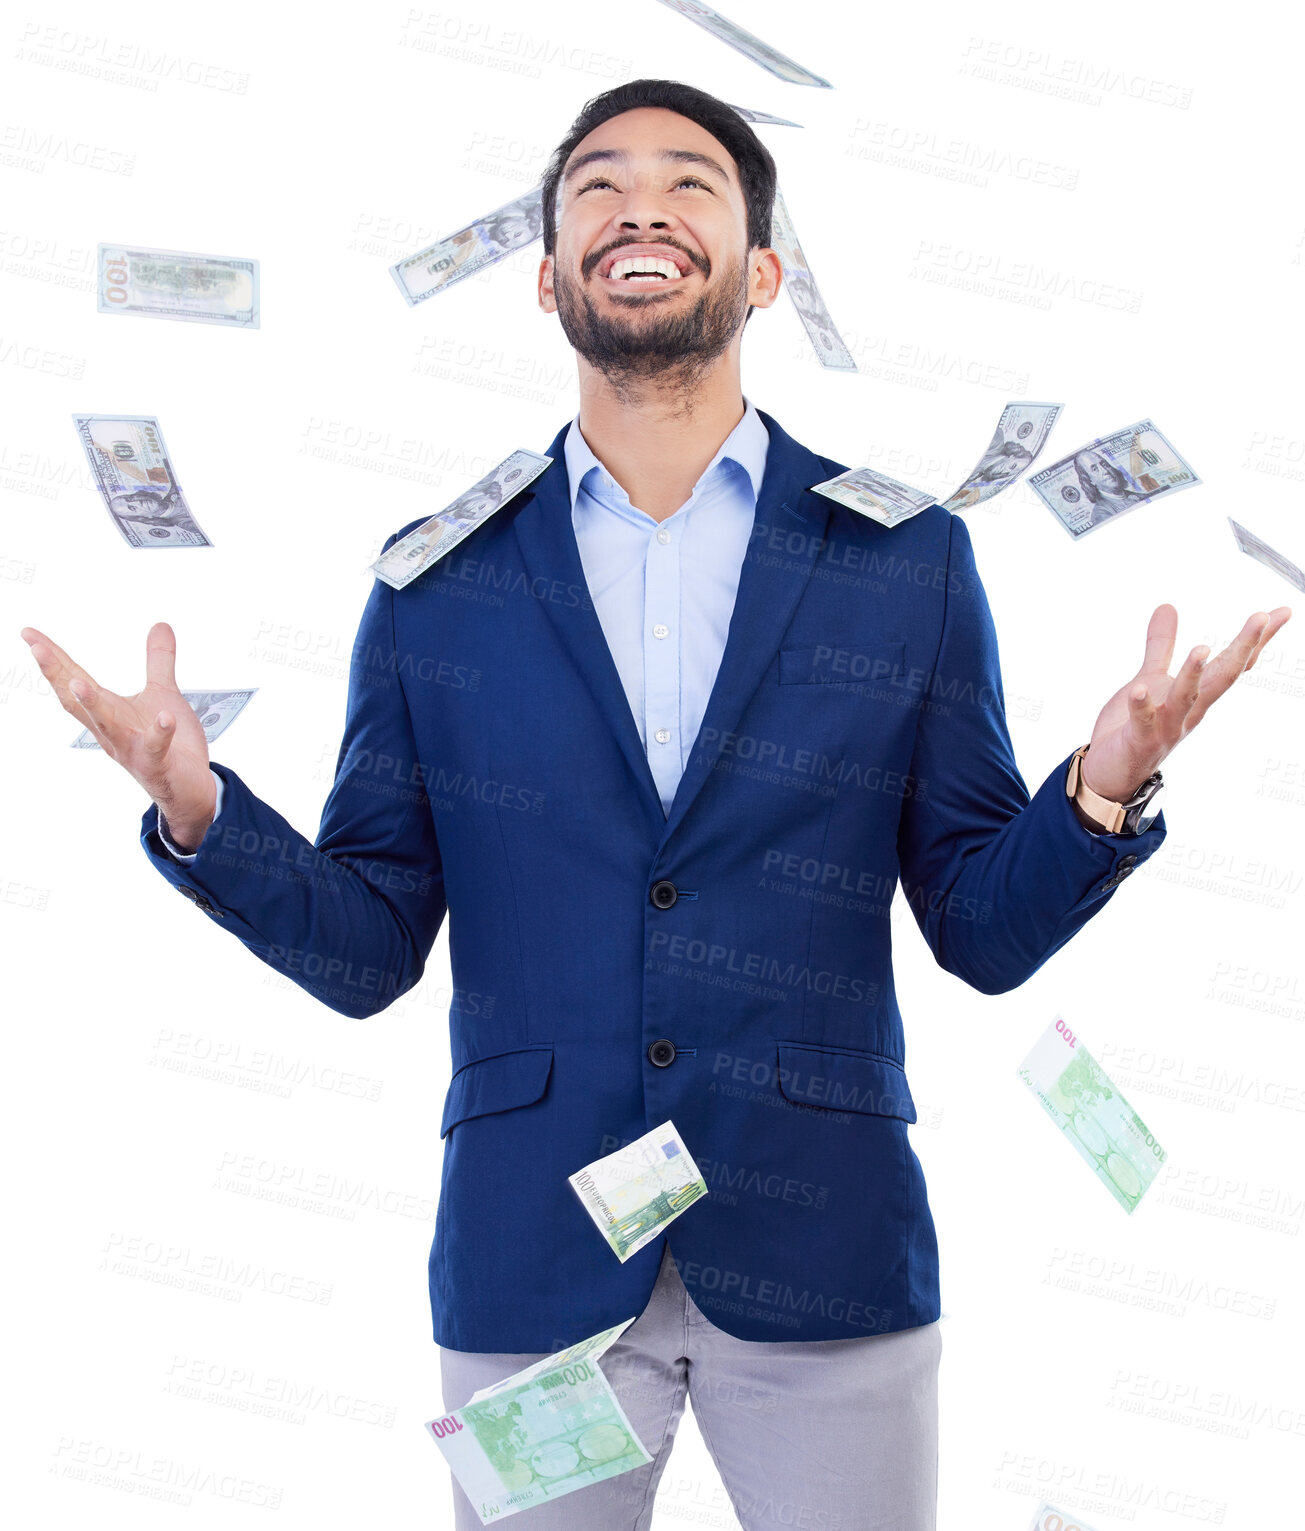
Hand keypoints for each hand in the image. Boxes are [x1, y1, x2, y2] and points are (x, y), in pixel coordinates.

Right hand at [19, 621, 216, 849]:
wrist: (189, 790)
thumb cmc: (172, 745)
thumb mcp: (163, 695)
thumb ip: (158, 661)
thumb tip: (160, 624)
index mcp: (108, 713)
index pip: (73, 681)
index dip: (53, 659)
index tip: (29, 634)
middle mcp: (111, 732)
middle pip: (77, 702)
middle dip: (57, 674)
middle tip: (36, 647)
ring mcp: (132, 750)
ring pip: (107, 727)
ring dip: (92, 706)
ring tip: (78, 683)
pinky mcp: (157, 765)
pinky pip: (155, 749)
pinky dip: (159, 734)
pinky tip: (165, 717)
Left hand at [1080, 602, 1291, 802]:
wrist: (1112, 774)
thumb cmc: (1134, 727)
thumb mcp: (1150, 678)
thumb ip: (1161, 646)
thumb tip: (1167, 606)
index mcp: (1196, 695)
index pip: (1232, 663)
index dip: (1256, 639)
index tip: (1281, 612)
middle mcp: (1189, 711)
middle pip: (1222, 677)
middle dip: (1243, 648)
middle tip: (1262, 617)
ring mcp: (1167, 727)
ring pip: (1186, 699)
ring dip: (1193, 675)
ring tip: (1201, 649)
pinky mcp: (1140, 739)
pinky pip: (1142, 721)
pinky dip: (1141, 706)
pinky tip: (1138, 689)